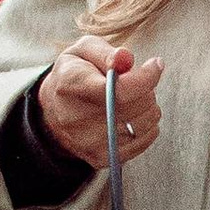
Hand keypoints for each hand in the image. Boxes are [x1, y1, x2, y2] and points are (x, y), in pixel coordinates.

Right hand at [38, 35, 163, 172]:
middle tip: (137, 82)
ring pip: (141, 125)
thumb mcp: (84, 51)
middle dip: (146, 90)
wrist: (53, 110)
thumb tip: (125, 58)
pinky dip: (147, 127)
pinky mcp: (99, 158)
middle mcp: (75, 118)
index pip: (119, 90)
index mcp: (70, 85)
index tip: (156, 65)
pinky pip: (142, 142)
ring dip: (148, 108)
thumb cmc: (74, 74)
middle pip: (133, 107)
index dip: (146, 78)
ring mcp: (87, 142)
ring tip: (135, 98)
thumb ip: (106, 52)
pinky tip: (135, 115)